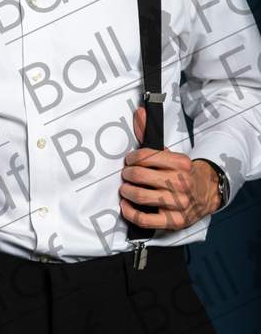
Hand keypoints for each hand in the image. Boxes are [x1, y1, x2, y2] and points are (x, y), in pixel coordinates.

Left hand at [120, 106, 219, 230]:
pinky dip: (130, 212)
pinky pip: (144, 219)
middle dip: (127, 174)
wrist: (206, 193)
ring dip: (127, 191)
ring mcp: (178, 203)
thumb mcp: (169, 152)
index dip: (131, 158)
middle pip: (139, 175)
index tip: (130, 161)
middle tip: (127, 175)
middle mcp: (182, 183)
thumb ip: (150, 134)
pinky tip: (127, 205)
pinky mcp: (174, 221)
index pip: (145, 156)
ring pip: (140, 196)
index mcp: (181, 163)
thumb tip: (139, 112)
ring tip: (126, 189)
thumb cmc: (181, 173)